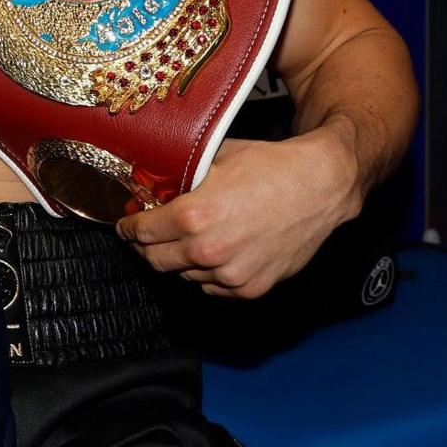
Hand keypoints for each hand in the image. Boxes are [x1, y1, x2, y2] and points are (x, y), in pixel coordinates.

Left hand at [114, 130, 361, 297]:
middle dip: (146, 248)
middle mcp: (208, 250)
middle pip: (155, 260)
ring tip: (188, 241)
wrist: (321, 186)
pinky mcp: (251, 288)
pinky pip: (214, 287)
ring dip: (180, 261)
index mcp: (193, 216)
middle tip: (146, 238)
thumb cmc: (272, 167)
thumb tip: (156, 182)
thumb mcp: (216, 158)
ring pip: (185, 276)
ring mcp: (230, 274)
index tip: (126, 226)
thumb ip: (182, 176)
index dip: (129, 228)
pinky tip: (215, 255)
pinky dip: (209, 274)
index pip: (141, 232)